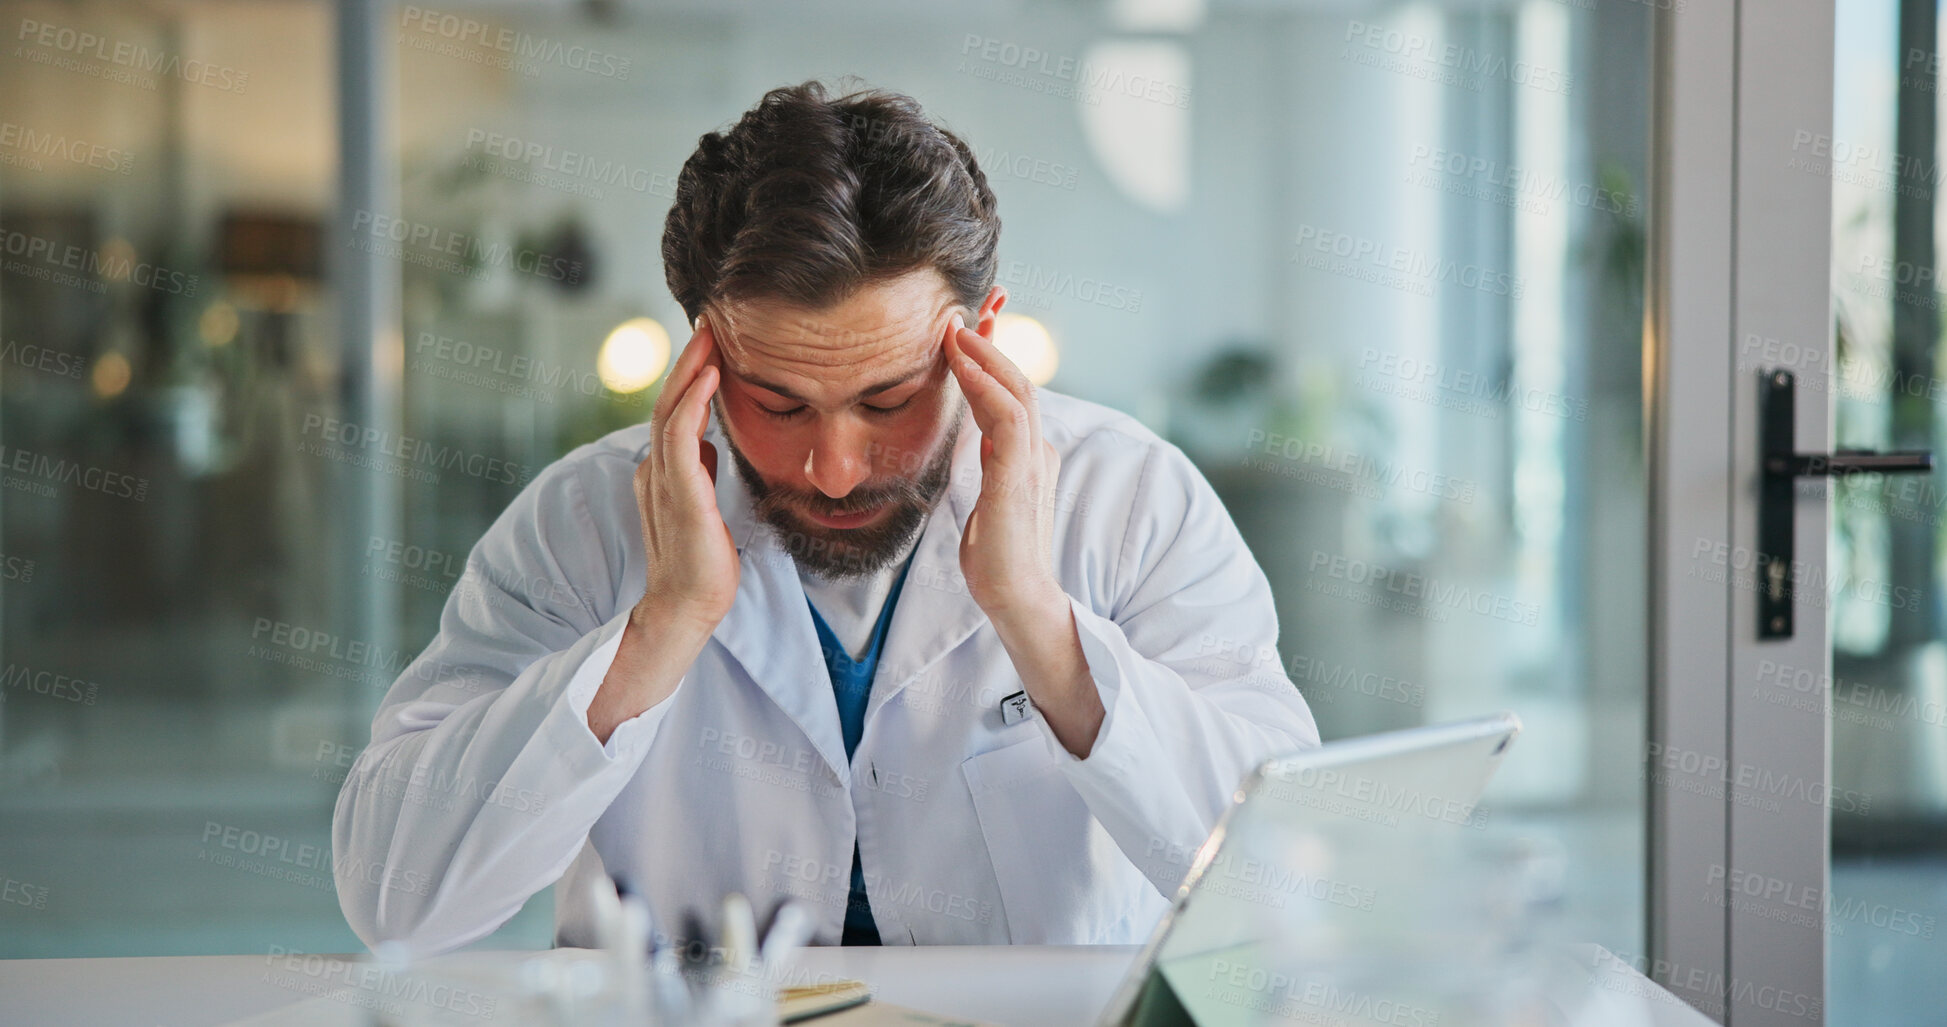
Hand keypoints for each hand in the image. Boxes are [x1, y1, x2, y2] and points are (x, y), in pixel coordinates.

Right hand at [633, 318, 739, 632]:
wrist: (689, 607)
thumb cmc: (703, 563)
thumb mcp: (704, 505)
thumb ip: (699, 472)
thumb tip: (708, 444)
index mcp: (661, 471)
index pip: (676, 410)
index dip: (692, 374)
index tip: (714, 342)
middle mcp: (655, 469)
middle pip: (669, 399)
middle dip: (690, 357)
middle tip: (711, 318)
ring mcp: (662, 479)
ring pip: (670, 408)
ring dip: (691, 367)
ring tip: (711, 334)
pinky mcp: (677, 493)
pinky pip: (679, 435)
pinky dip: (693, 401)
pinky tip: (710, 375)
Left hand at [946, 313, 1102, 756]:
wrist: (1017, 600)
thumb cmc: (997, 557)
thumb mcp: (986, 496)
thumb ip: (987, 461)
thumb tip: (973, 431)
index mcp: (1029, 454)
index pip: (1012, 390)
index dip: (992, 354)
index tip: (965, 325)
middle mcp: (1037, 450)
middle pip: (1018, 379)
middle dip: (990, 342)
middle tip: (959, 311)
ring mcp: (1032, 461)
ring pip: (1017, 388)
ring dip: (985, 354)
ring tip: (955, 327)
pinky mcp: (1019, 477)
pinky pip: (1006, 417)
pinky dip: (985, 385)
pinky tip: (962, 364)